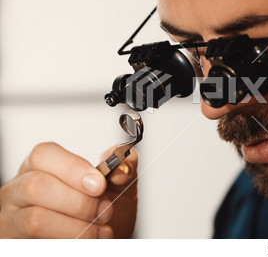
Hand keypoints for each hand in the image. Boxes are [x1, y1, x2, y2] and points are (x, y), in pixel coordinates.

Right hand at [0, 142, 137, 237]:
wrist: (101, 240)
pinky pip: (38, 244)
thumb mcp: (119, 184)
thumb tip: (121, 169)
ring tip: (102, 231)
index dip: (73, 168)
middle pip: (37, 186)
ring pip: (36, 219)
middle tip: (106, 212)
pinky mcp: (14, 243)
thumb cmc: (103, 208)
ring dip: (77, 228)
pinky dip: (69, 243)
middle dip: (79, 202)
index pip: (44, 155)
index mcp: (41, 166)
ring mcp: (12, 219)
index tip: (100, 184)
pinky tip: (87, 242)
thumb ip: (124, 167)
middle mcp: (19, 189)